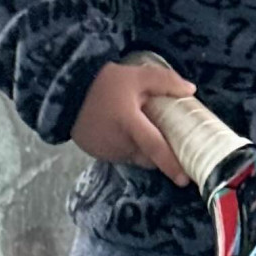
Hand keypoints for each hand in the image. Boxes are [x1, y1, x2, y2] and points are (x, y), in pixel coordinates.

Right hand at [71, 57, 196, 186]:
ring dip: (141, 149)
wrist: (64, 91)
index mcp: (130, 125)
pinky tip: (123, 131)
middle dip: (159, 154)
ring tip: (141, 129)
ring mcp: (106, 151)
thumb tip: (191, 90)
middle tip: (167, 139)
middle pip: (148, 158)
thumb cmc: (102, 82)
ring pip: (134, 157)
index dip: (172, 165)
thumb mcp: (135, 76)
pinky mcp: (96, 153)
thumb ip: (165, 81)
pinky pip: (119, 154)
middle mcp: (119, 144)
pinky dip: (126, 147)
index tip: (185, 180)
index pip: (156, 149)